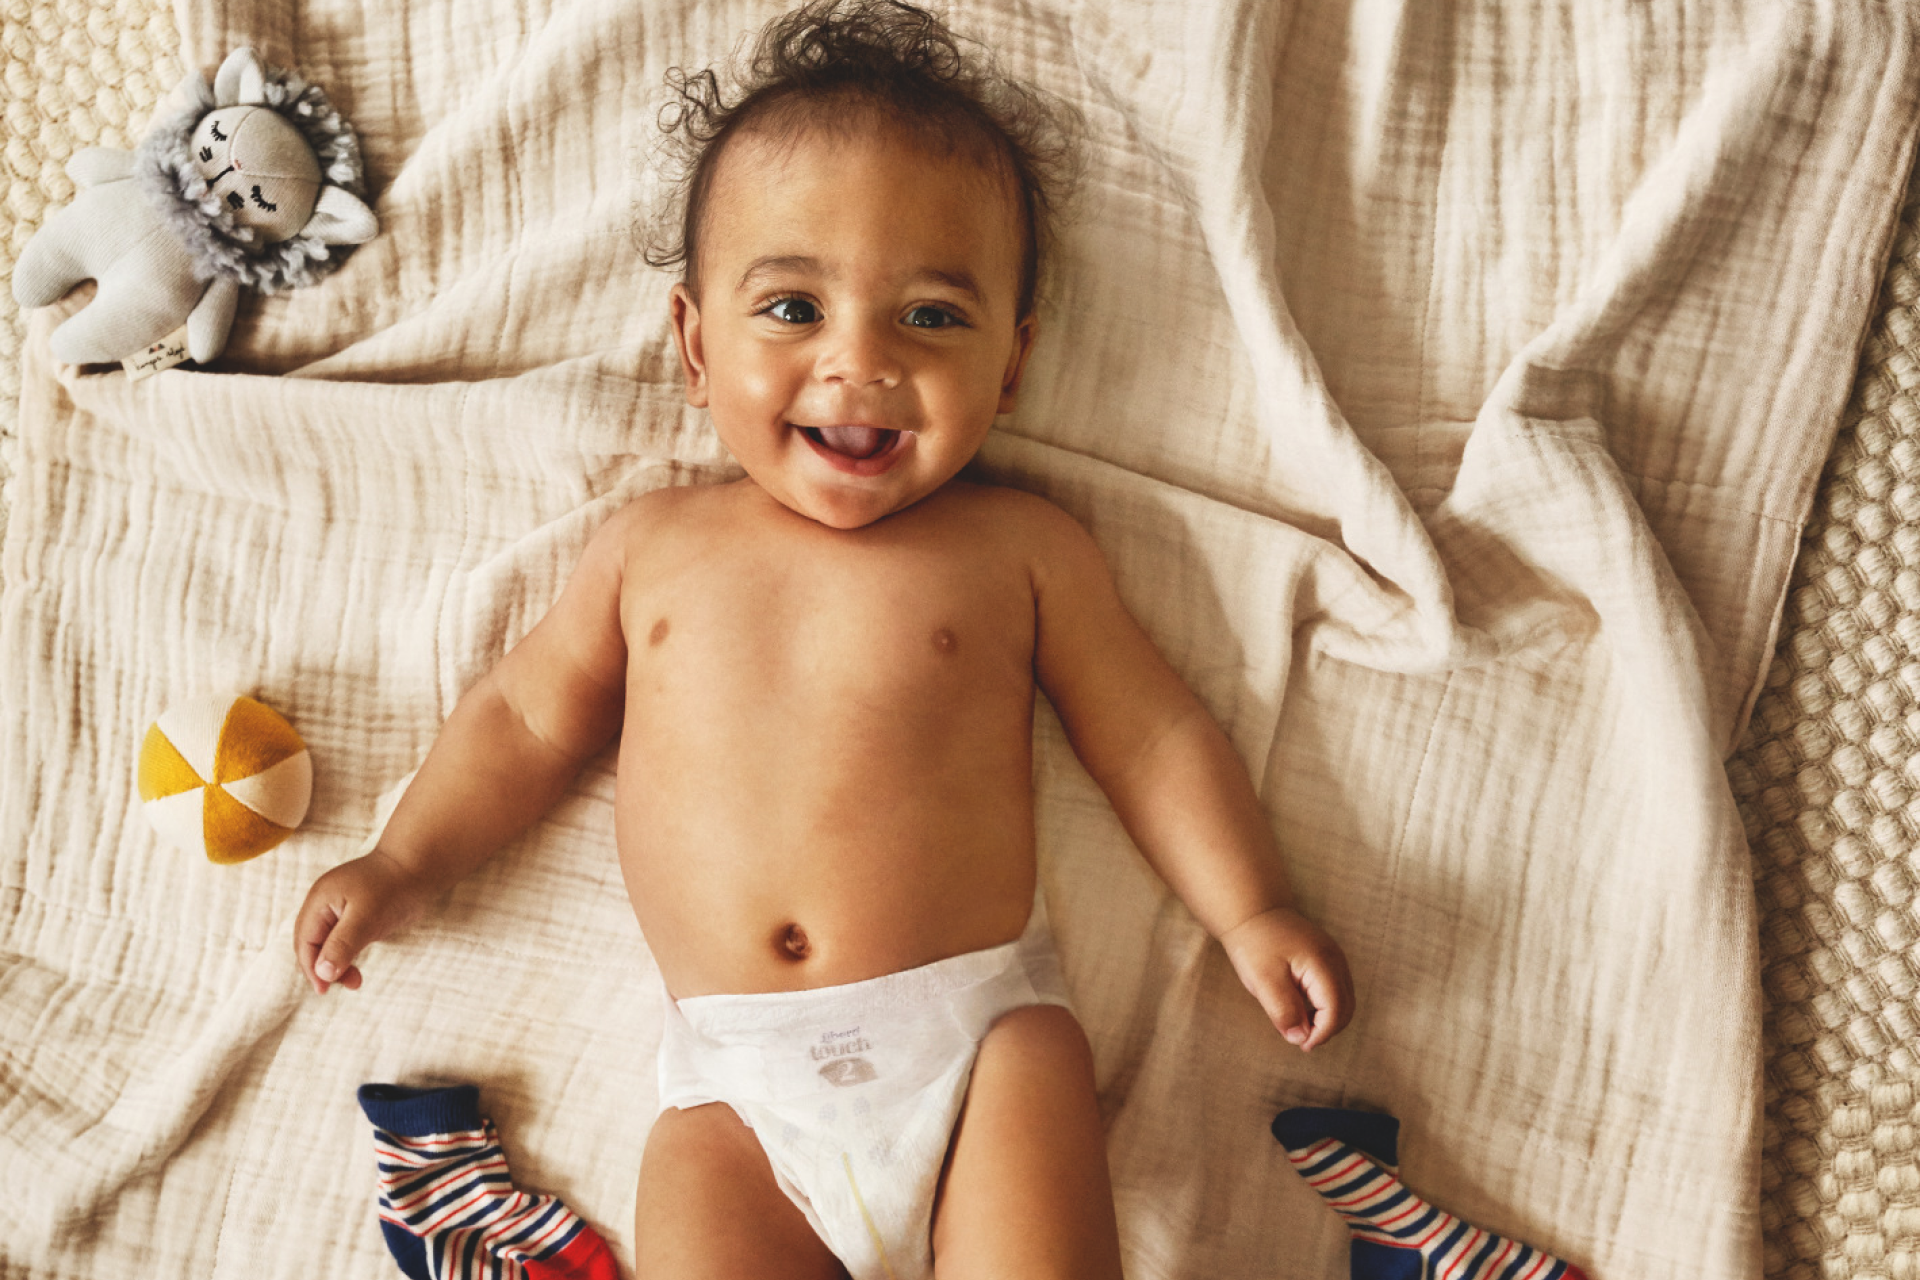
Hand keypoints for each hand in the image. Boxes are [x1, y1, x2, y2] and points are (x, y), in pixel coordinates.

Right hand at [292, 849, 437, 994]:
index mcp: (319, 901)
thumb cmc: (393, 887)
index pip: (305, 941)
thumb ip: (342, 944)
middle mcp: (324, 905)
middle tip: (347, 985)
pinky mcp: (354, 916)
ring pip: (327, 945)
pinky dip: (346, 957)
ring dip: (336, 965)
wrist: (418, 866)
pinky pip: (341, 941)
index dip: (311, 967)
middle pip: (312, 944)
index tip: (324, 990)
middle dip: (323, 969)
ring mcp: (338, 910)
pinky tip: (355, 969)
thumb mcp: (366, 917)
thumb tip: (322, 973)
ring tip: (356, 981)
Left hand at [1218, 905, 1354, 1051]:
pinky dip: (1324, 1006)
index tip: (1302, 1045)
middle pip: (1346, 1008)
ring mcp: (1335, 958)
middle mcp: (1336, 960)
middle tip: (1301, 1040)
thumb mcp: (1263, 980)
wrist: (1253, 912)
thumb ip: (1283, 1010)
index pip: (1335, 1011)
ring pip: (1344, 1000)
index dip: (1322, 1034)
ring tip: (1299, 1025)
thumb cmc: (1255, 944)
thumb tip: (1300, 1039)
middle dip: (1327, 1029)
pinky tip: (1302, 1008)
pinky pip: (1336, 990)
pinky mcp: (1328, 959)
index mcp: (1323, 964)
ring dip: (1327, 1019)